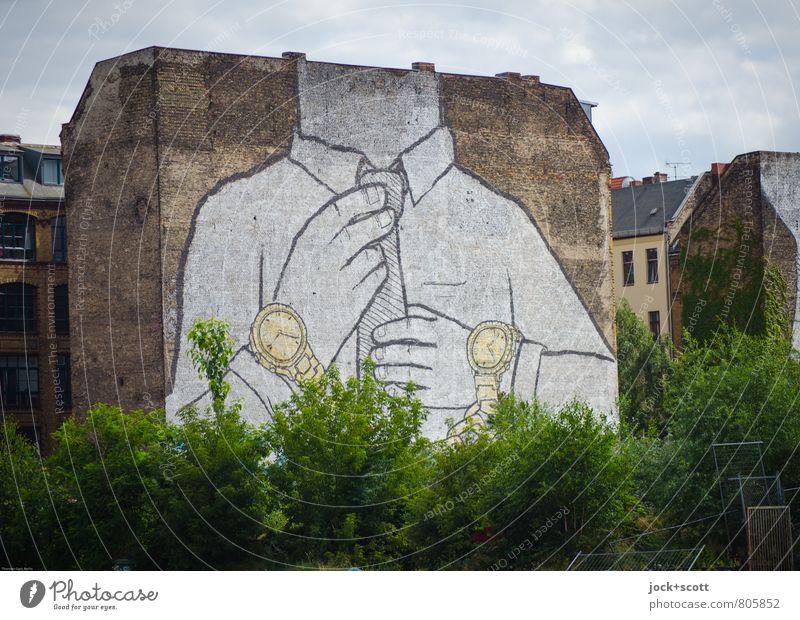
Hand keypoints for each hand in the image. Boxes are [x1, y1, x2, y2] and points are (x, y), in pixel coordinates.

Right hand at [276, 183, 394, 366]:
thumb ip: (322, 242)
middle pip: (360, 231)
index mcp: (303, 248)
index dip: (360, 199)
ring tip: (367, 261)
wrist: (288, 345)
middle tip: (389, 215)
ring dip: (376, 255)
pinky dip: (377, 276)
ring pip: (373, 256)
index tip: (377, 192)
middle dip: (378, 220)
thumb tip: (358, 214)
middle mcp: (321, 262)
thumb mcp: (298, 264)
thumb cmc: (294, 299)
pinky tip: (368, 280)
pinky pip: (377, 279)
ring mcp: (339, 283)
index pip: (336, 213)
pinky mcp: (355, 305)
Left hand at [370, 307, 474, 408]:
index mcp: (444, 332)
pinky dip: (399, 392)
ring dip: (387, 373)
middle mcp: (442, 353)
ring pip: (407, 374)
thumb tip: (406, 307)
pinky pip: (416, 395)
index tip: (376, 335)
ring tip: (377, 372)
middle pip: (405, 352)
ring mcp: (442, 376)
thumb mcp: (452, 325)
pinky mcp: (443, 395)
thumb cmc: (467, 345)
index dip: (389, 330)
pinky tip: (389, 388)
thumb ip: (429, 316)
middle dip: (385, 353)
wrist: (494, 370)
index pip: (410, 327)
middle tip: (375, 354)